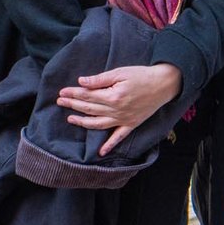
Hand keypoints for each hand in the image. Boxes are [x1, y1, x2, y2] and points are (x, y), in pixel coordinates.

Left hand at [56, 62, 182, 155]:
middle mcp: (117, 111)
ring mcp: (124, 120)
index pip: (88, 96)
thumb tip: (82, 82)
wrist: (163, 85)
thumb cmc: (141, 76)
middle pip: (90, 109)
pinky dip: (109, 145)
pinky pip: (118, 137)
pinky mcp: (131, 125)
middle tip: (60, 101)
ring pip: (98, 124)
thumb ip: (100, 79)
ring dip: (83, 122)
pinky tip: (100, 152)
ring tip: (70, 119)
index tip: (62, 92)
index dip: (73, 93)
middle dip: (73, 105)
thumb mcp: (120, 72)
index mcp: (113, 96)